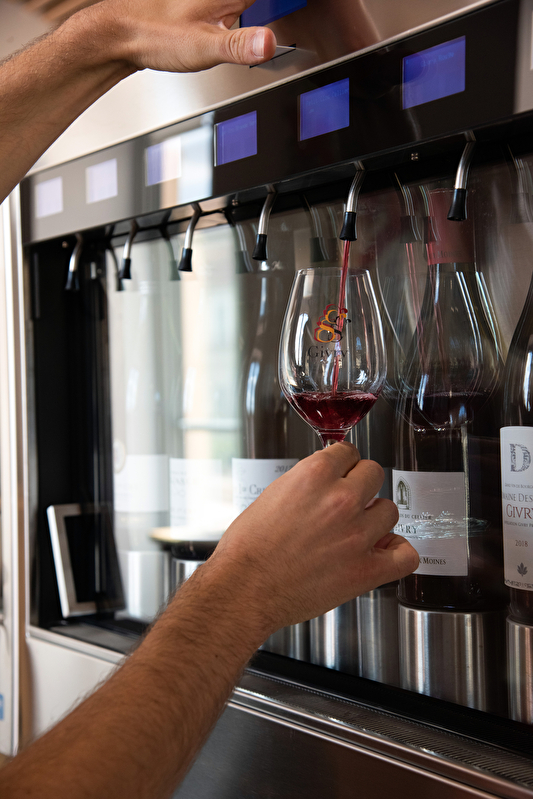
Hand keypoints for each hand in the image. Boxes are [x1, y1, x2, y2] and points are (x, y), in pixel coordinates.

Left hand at [87, 0, 277, 72]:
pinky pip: (236, 5)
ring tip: (277, 9)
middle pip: (260, 1)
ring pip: (247, 3)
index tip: (303, 9)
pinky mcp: (206, 4)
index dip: (286, 5)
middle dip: (276, 9)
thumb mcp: (204, 47)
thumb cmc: (155, 35)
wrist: (121, 33)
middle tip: (291, 17)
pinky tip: (241, 24)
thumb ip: (240, 46)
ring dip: (258, 13)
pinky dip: (244, 12)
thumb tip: (270, 45)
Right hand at [207, 442, 418, 636]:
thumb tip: (326, 482)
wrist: (243, 589)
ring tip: (359, 529)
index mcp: (314, 476)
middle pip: (374, 473)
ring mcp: (358, 535)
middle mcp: (340, 500)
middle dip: (361, 485)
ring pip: (390, 511)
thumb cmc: (248, 549)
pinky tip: (384, 552)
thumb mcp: (273, 494)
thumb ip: (307, 483)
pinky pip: (406, 556)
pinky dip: (398, 553)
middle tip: (349, 500)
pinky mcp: (366, 570)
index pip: (348, 451)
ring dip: (376, 518)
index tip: (342, 472)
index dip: (343, 464)